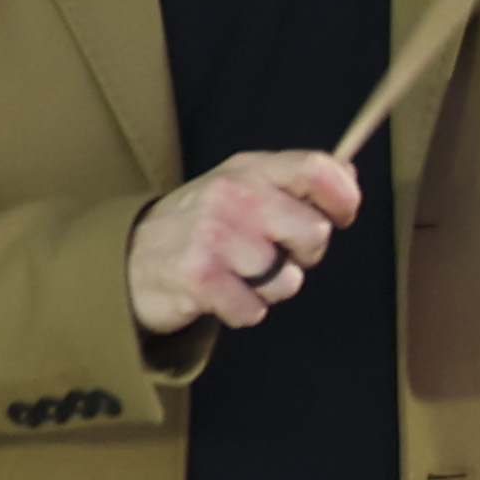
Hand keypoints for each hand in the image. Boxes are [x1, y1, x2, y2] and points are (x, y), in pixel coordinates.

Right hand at [129, 147, 365, 335]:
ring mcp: (213, 234)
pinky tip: (223, 294)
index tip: (342, 216)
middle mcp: (232, 194)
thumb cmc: (203, 224)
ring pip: (288, 280)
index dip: (344, 197)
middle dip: (303, 255)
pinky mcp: (198, 276)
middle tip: (271, 254)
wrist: (131, 257)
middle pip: (314, 233)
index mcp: (250, 169)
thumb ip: (295, 181)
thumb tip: (348, 176)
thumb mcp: (244, 187)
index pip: (317, 168)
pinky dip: (243, 311)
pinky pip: (255, 309)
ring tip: (239, 275)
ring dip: (270, 289)